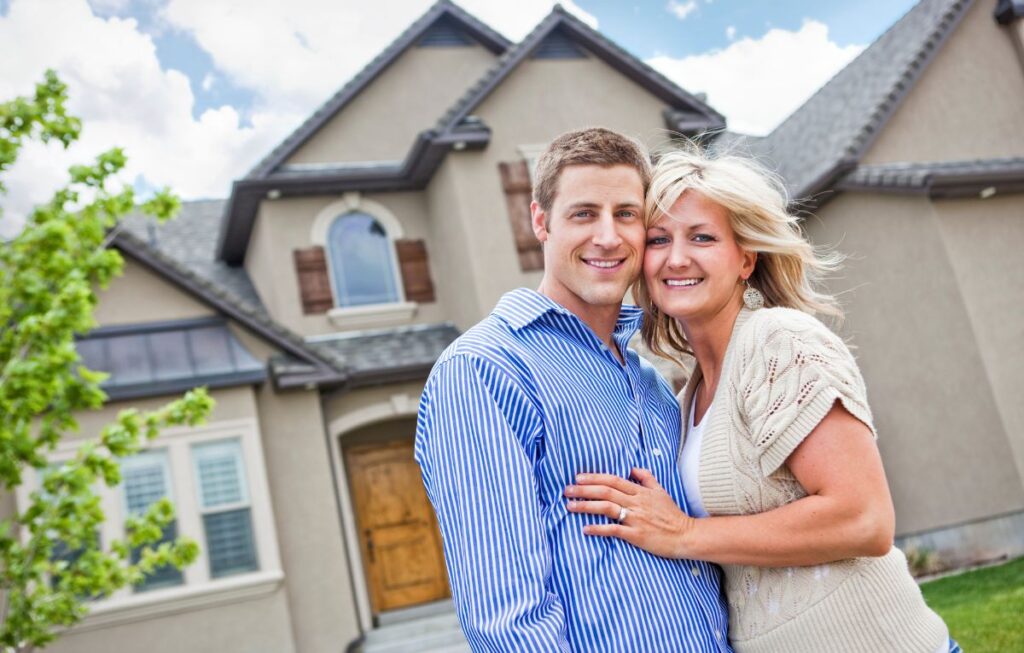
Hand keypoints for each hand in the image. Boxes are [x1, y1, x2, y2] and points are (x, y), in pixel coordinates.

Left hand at [565, 468, 694, 558]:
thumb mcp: (661, 491)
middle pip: (606, 491)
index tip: (578, 477)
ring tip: (570, 506)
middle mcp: (636, 502)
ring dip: (586, 506)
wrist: (686, 535)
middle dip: (584, 490)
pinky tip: (586, 529)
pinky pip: (614, 530)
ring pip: (607, 508)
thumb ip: (646, 478)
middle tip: (566, 490)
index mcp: (640, 491)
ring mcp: (636, 518)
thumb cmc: (672, 514)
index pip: (613, 480)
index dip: (594, 477)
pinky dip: (599, 529)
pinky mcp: (637, 534)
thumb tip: (632, 468)